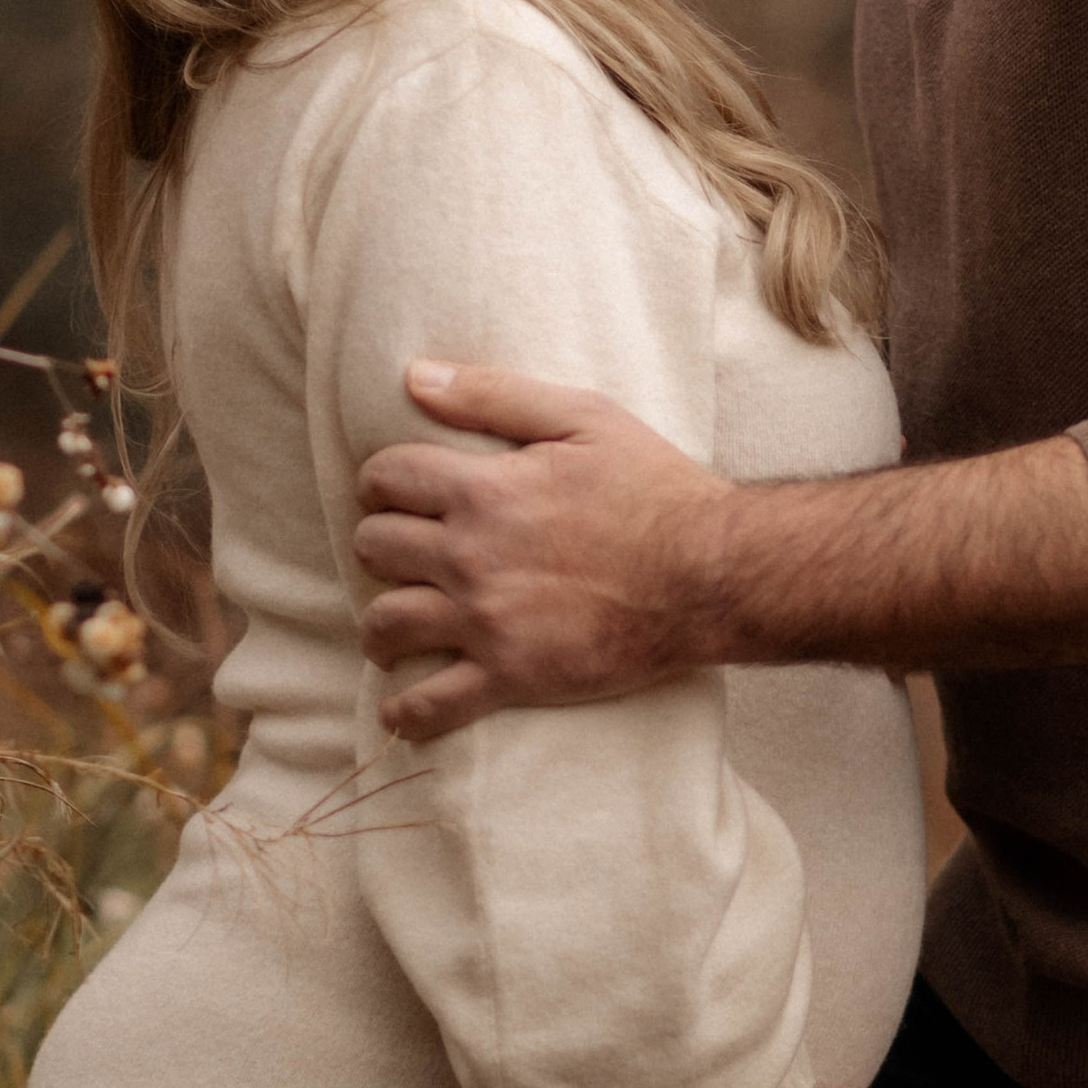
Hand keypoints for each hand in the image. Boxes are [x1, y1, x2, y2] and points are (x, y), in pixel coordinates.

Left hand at [357, 362, 731, 741]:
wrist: (712, 575)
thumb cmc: (655, 489)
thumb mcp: (584, 418)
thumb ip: (493, 395)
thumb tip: (415, 376)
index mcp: (484, 489)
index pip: (386, 478)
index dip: (382, 482)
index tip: (394, 493)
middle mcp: (472, 556)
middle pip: (375, 548)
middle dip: (380, 545)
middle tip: (403, 554)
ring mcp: (488, 621)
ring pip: (387, 625)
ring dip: (383, 624)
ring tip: (397, 626)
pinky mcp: (512, 676)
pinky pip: (431, 705)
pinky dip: (407, 711)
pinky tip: (404, 707)